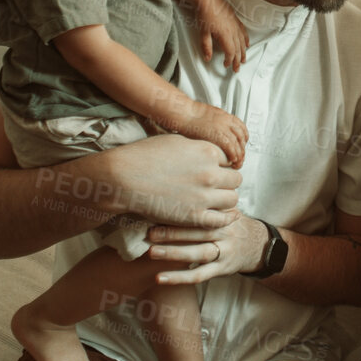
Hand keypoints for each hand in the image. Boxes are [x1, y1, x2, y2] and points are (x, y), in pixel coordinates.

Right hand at [99, 134, 241, 229]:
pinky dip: (225, 217)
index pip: (229, 159)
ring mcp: (204, 197)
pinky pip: (222, 219)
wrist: (124, 179)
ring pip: (233, 198)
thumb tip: (210, 150)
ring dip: (226, 198)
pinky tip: (221, 214)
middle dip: (227, 181)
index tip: (213, 169)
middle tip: (216, 185)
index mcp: (208, 151)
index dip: (222, 165)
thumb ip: (199, 147)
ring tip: (215, 199)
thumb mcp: (177, 141)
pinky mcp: (195, 217)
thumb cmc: (145, 156)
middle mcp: (211, 173)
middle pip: (236, 179)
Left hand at [147, 212, 272, 284]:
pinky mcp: (222, 269)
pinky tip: (160, 278)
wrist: (260, 245)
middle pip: (198, 230)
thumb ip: (209, 200)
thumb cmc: (234, 224)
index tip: (159, 208)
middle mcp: (225, 232)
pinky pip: (199, 275)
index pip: (202, 211)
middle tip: (149, 231)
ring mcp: (224, 251)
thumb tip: (178, 182)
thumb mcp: (227, 207)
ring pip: (198, 253)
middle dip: (173, 231)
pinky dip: (179, 277)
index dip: (182, 210)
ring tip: (152, 252)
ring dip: (174, 253)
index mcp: (224, 214)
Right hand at [174, 101, 248, 168]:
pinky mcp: (218, 136)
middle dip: (242, 150)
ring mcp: (224, 128)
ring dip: (239, 155)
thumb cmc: (189, 115)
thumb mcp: (208, 115)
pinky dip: (234, 155)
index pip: (242, 129)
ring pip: (238, 144)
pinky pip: (231, 148)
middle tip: (240, 158)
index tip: (241, 146)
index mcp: (226, 116)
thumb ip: (216, 123)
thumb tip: (216, 132)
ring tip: (237, 163)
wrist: (183, 112)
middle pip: (242, 138)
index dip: (244, 140)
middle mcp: (227, 122)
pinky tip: (232, 161)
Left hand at [185, 0, 247, 70]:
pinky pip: (244, 32)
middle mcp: (233, 31)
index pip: (230, 52)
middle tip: (237, 69)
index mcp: (225, 35)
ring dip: (243, 52)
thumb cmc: (205, 14)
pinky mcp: (236, 20)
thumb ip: (206, 46)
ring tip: (244, 60)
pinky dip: (246, 40)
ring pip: (242, 42)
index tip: (226, 65)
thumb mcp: (203, 32)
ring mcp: (236, 25)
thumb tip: (207, 58)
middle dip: (238, 60)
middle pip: (238, 49)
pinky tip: (247, 44)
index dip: (229, 61)